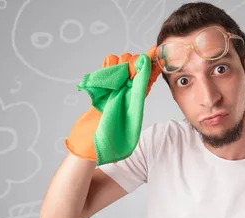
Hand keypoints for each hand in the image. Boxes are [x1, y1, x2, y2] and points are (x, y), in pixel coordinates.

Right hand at [65, 46, 160, 161]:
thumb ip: (138, 92)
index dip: (153, 62)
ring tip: (114, 78)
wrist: (90, 139)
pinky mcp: (103, 82)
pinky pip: (108, 63)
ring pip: (122, 60)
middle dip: (133, 63)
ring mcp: (116, 83)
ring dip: (119, 63)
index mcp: (139, 95)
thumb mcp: (131, 114)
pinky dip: (108, 63)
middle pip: (136, 63)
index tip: (154, 51)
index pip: (149, 74)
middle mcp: (129, 87)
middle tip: (126, 75)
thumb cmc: (110, 134)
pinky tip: (106, 71)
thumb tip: (144, 69)